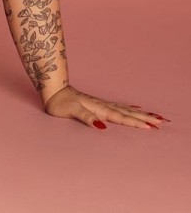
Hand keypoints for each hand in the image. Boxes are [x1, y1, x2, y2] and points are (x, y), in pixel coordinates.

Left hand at [43, 84, 170, 129]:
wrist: (53, 90)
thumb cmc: (60, 103)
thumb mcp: (71, 111)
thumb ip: (86, 118)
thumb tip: (102, 126)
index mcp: (99, 108)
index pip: (120, 117)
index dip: (135, 123)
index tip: (151, 127)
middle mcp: (103, 105)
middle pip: (128, 113)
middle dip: (145, 118)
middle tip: (162, 121)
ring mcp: (101, 104)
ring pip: (125, 109)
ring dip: (140, 113)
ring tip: (155, 116)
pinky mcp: (98, 104)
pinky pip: (118, 106)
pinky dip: (129, 108)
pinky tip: (134, 108)